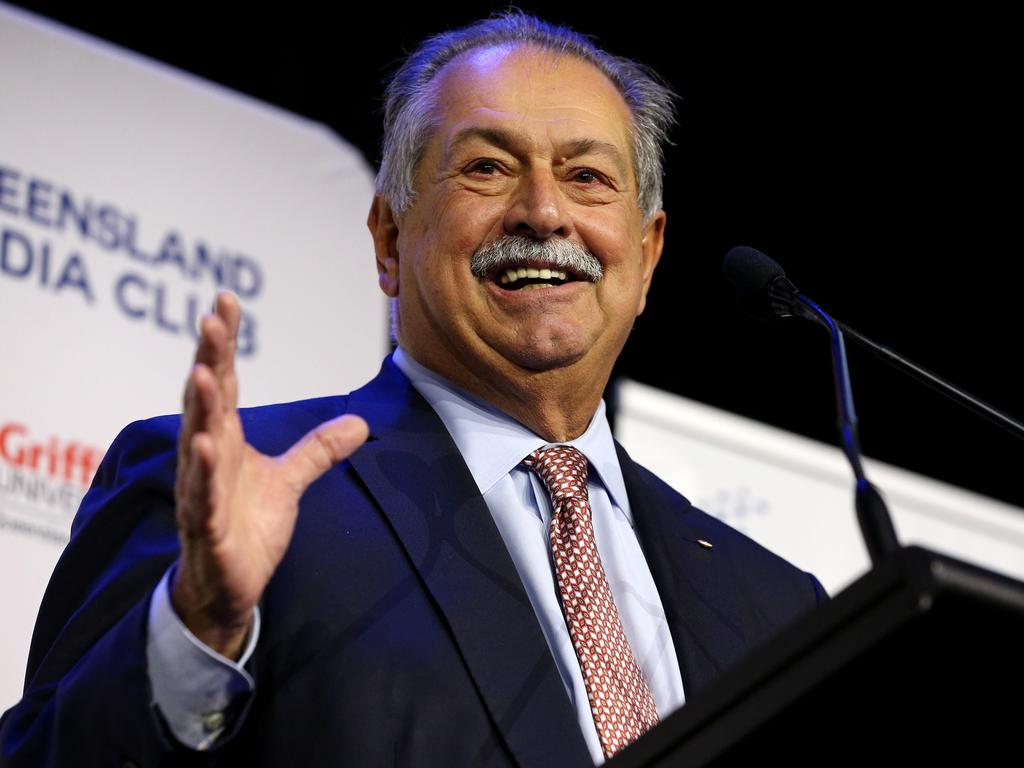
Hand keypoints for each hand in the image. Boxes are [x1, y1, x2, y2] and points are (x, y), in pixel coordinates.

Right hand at [171, 292, 368, 658]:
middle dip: (209, 359)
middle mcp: (208, 456)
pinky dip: (204, 471)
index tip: (226, 301)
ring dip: (200, 407)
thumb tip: (359, 422)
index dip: (225, 343)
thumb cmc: (247, 526)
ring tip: (204, 372)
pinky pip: (202, 495)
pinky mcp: (205, 525)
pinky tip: (207, 446)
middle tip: (212, 320)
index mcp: (226, 439)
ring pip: (197, 441)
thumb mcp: (290, 481)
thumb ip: (317, 449)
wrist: (227, 587)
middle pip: (207, 401)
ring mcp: (202, 490)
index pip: (225, 382)